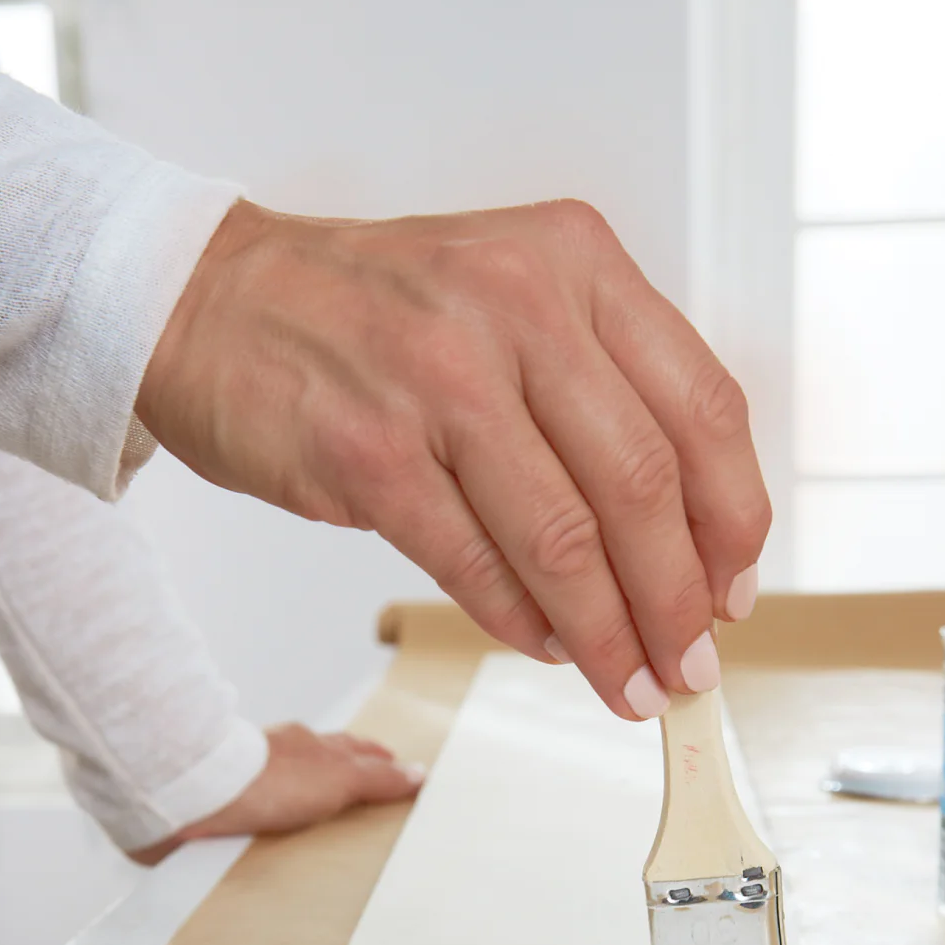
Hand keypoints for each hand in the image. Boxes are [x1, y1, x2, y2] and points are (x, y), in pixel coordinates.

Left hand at [128, 724, 423, 863]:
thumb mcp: (337, 778)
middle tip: (365, 806)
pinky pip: (254, 821)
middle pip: (318, 770)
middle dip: (341, 785)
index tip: (396, 772)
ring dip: (302, 811)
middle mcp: (277, 761)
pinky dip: (270, 830)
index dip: (377, 762)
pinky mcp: (221, 813)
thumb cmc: (266, 781)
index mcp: (308, 748)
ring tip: (323, 836)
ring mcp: (247, 786)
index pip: (353, 751)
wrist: (195, 796)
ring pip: (285, 795)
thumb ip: (376, 778)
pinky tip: (273, 848)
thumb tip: (418, 773)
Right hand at [138, 198, 769, 719]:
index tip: (735, 590)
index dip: (733, 520)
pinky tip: (546, 647)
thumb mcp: (510, 299)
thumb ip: (597, 390)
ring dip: (608, 635)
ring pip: (565, 538)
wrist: (209, 301)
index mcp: (575, 260)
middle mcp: (517, 303)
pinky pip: (474, 564)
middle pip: (644, 484)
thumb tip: (682, 544)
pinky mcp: (370, 452)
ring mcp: (439, 377)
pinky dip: (522, 623)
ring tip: (629, 684)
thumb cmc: (373, 319)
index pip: (703, 406)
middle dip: (678, 600)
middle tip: (689, 663)